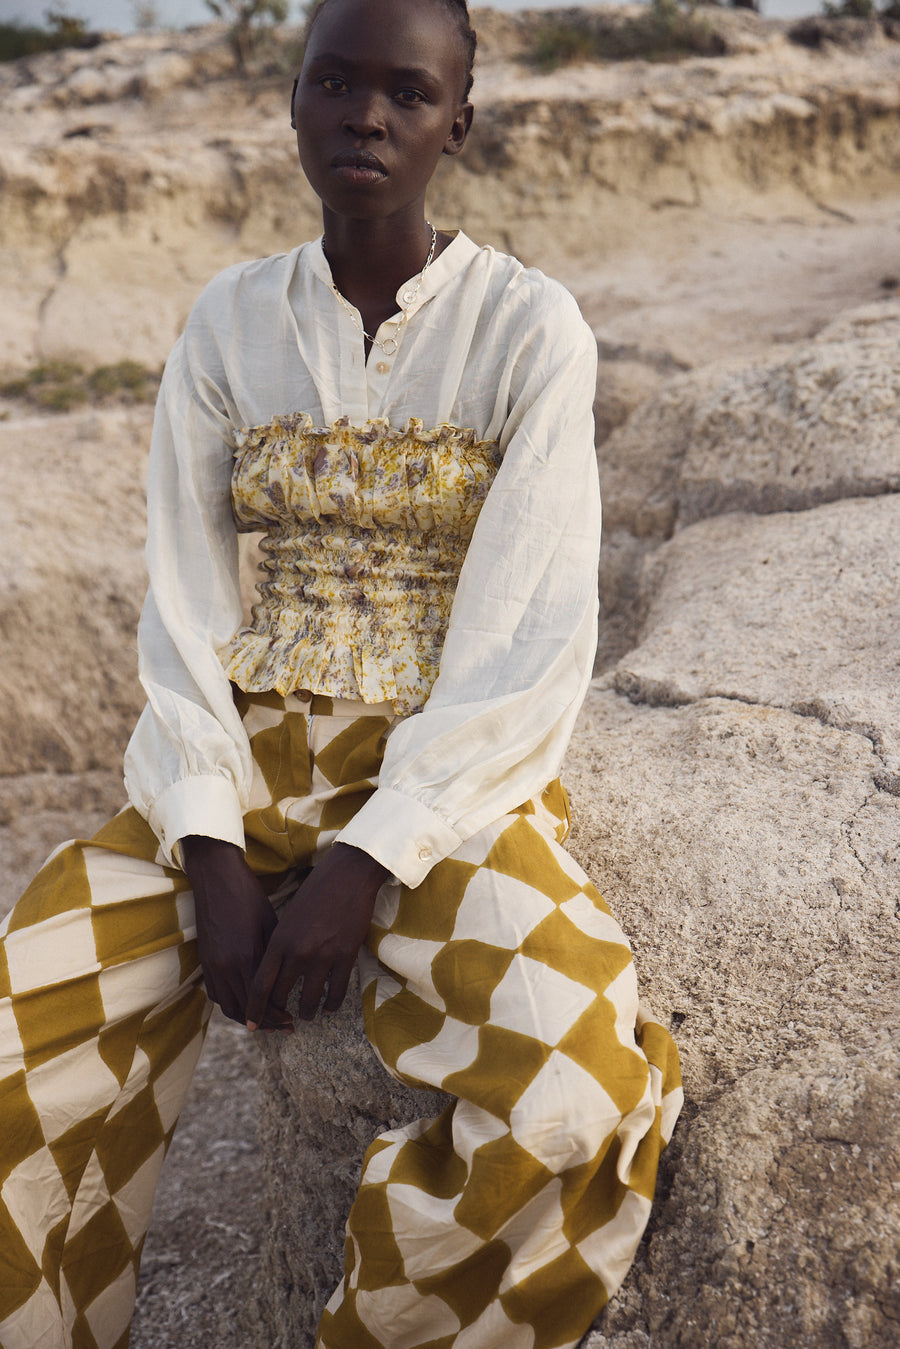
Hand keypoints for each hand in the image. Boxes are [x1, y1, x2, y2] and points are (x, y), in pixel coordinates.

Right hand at [181, 835, 292, 1031]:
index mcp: (247, 956)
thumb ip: (275, 954)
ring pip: (228, 1006)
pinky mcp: (204, 961)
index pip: (262, 999)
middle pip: (245, 1009)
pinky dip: (230, 1004)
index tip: (291, 1022)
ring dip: (246, 1017)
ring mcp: (212, 965)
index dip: (277, 1015)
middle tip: (283, 1027)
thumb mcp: (270, 923)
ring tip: (265, 1021)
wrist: (216, 878)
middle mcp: (227, 966)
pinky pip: (216, 994)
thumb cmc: (248, 896)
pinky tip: (244, 1003)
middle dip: (265, 1022)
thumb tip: (288, 977)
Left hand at [245, 843, 389, 1027]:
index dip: (254, 1009)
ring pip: (309, 1000)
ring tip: (306, 1015)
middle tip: (281, 1019)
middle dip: (279, 1012)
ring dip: (306, 1012)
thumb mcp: (287, 917)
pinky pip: (336, 992)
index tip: (251, 1024)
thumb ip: (280, 944)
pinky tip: (329, 1007)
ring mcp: (322, 956)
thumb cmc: (314, 892)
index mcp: (279, 941)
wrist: (346, 876)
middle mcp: (297, 952)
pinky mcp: (345, 956)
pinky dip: (332, 1004)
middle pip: (281, 995)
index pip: (260, 985)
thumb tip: (274, 969)